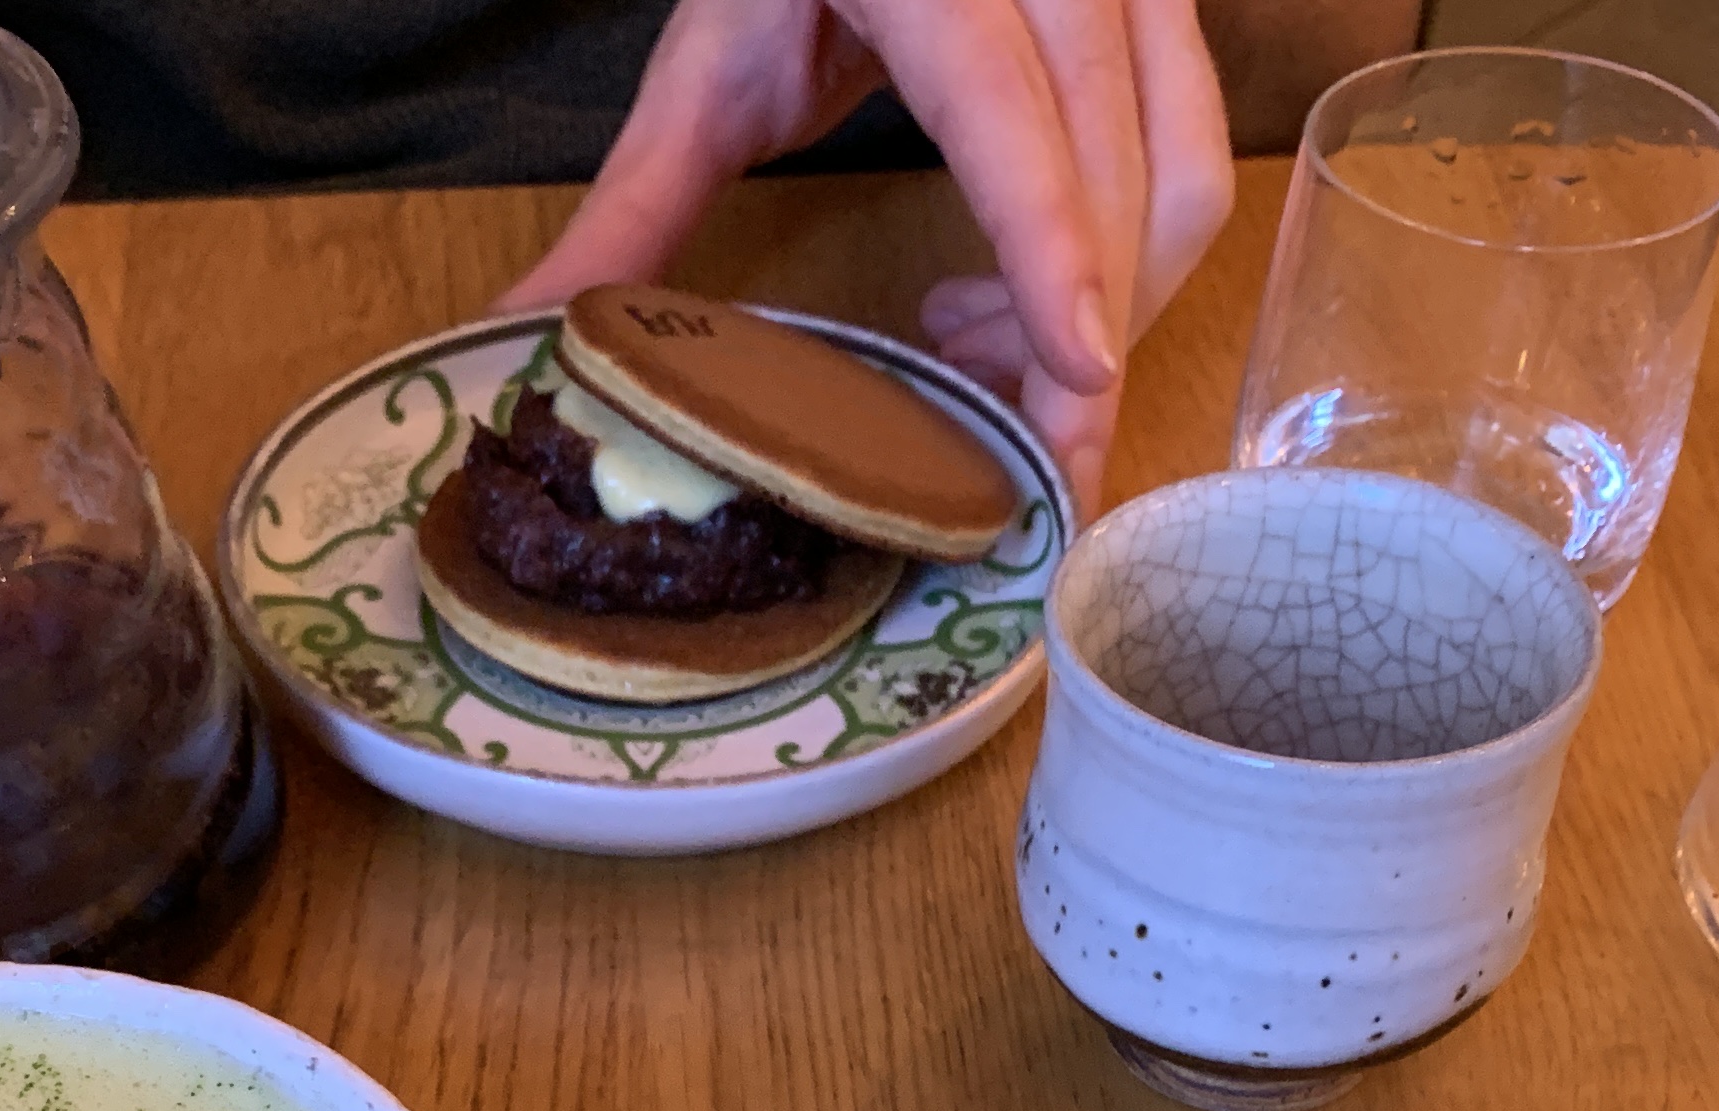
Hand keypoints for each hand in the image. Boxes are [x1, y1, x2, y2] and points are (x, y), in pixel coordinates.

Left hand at [501, 0, 1235, 513]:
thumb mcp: (707, 64)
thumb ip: (633, 207)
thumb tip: (528, 334)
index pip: (1019, 117)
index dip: (1054, 250)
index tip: (1076, 373)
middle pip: (1123, 168)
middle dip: (1083, 338)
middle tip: (1003, 457)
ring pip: (1183, 168)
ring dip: (1110, 301)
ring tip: (980, 358)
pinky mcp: (1162, 8)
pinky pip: (1191, 149)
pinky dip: (1131, 254)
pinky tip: (1026, 294)